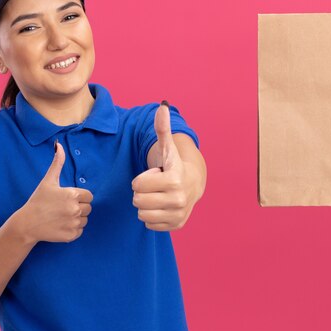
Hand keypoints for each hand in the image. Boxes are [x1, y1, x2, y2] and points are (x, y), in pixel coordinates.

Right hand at [18, 141, 93, 242]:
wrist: (27, 224)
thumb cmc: (38, 201)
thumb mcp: (48, 181)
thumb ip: (57, 164)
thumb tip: (59, 146)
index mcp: (72, 195)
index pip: (89, 196)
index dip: (80, 197)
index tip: (68, 199)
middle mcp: (75, 209)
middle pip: (88, 208)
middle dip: (79, 207)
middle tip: (63, 208)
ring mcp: (74, 223)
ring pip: (85, 220)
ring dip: (76, 219)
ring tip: (61, 217)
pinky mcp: (71, 236)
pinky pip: (80, 231)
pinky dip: (73, 230)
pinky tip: (61, 226)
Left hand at [131, 101, 196, 230]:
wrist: (193, 183)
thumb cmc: (174, 164)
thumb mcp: (167, 148)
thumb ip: (162, 129)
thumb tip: (162, 106)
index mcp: (174, 180)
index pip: (137, 185)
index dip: (142, 178)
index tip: (155, 174)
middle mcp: (178, 199)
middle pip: (137, 200)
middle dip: (142, 192)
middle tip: (155, 186)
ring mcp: (178, 213)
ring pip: (141, 214)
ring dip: (146, 205)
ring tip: (158, 196)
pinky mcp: (176, 225)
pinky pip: (149, 224)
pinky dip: (152, 216)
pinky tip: (162, 206)